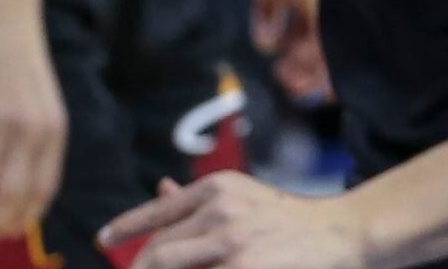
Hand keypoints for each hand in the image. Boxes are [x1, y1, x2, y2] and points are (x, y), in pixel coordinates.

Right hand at [0, 0, 67, 240]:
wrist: (4, 12)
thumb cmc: (19, 64)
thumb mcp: (41, 103)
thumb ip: (33, 144)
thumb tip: (15, 195)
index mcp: (54, 128)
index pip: (41, 190)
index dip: (21, 219)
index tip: (4, 234)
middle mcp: (30, 127)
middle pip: (8, 193)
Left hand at [102, 174, 371, 268]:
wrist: (344, 233)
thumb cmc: (291, 221)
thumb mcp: (246, 198)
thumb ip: (199, 200)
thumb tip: (160, 187)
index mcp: (218, 188)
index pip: (156, 212)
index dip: (124, 228)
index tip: (103, 240)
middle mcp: (220, 210)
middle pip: (155, 253)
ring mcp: (231, 242)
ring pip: (165, 265)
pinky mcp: (243, 268)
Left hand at [233, 0, 330, 102]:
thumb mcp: (320, 5)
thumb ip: (326, 45)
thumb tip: (334, 89)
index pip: (350, 45)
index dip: (338, 72)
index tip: (327, 92)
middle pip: (321, 47)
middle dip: (308, 69)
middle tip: (292, 80)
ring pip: (295, 38)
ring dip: (288, 55)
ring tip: (280, 65)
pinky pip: (268, 20)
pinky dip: (264, 30)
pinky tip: (266, 25)